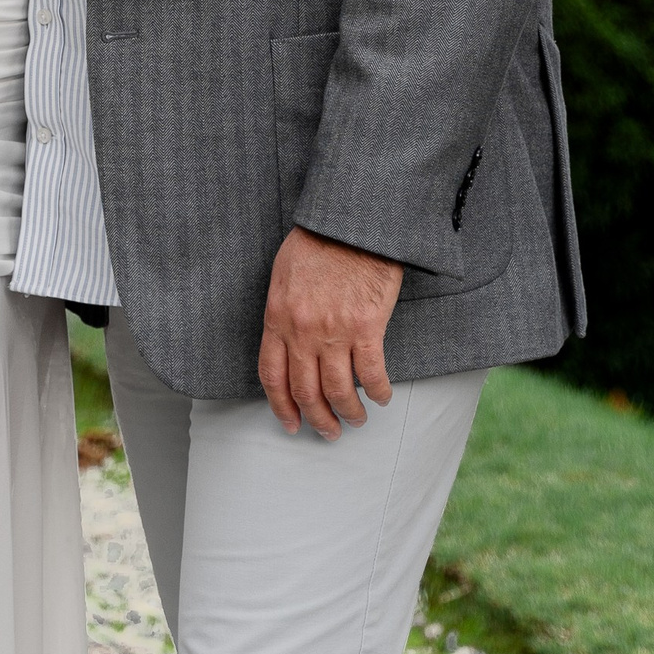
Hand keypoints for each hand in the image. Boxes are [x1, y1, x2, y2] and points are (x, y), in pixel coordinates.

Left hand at [258, 227, 404, 437]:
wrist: (350, 221)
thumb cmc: (318, 240)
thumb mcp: (283, 275)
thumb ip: (282, 312)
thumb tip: (286, 343)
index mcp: (278, 318)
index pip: (272, 376)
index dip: (282, 407)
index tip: (291, 423)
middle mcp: (302, 331)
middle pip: (306, 391)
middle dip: (317, 419)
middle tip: (328, 432)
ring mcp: (334, 331)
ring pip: (339, 390)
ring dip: (349, 413)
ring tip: (356, 420)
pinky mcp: (367, 326)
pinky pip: (372, 373)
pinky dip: (377, 392)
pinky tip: (381, 397)